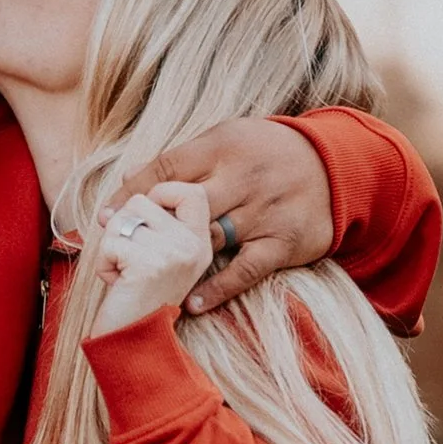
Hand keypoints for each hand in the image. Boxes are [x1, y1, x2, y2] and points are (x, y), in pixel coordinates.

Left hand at [85, 181, 213, 339]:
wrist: (133, 343)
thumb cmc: (138, 294)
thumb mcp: (154, 250)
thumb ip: (151, 213)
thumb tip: (130, 169)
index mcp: (203, 240)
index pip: (189, 190)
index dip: (158, 194)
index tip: (144, 223)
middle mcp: (195, 244)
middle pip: (144, 198)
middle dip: (126, 226)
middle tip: (132, 259)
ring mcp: (175, 253)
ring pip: (123, 218)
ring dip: (113, 246)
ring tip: (126, 273)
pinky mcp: (150, 264)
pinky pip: (111, 242)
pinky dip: (105, 264)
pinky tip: (119, 284)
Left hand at [107, 115, 331, 315]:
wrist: (338, 167)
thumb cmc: (268, 154)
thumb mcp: (229, 140)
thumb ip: (183, 161)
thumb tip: (129, 181)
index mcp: (224, 145)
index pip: (166, 168)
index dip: (130, 195)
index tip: (104, 218)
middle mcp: (243, 176)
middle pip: (182, 206)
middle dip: (146, 230)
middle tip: (118, 254)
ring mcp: (264, 211)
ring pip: (208, 239)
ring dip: (173, 262)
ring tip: (143, 281)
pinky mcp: (283, 242)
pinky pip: (245, 271)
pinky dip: (217, 289)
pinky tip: (191, 303)